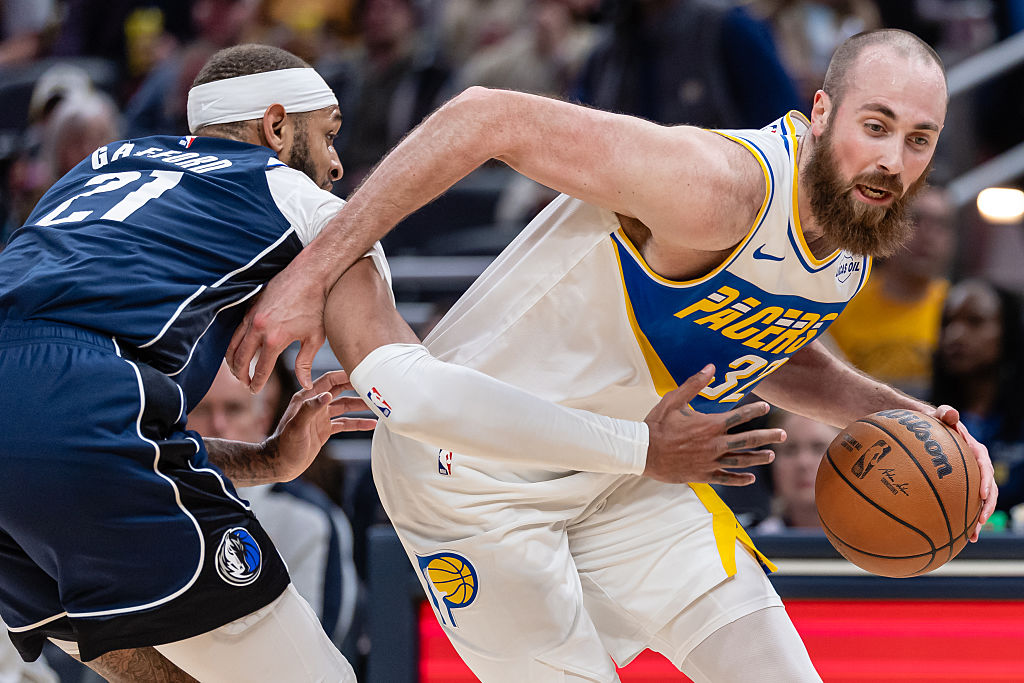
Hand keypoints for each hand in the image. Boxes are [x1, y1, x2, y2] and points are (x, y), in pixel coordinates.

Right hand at [226, 258, 328, 393]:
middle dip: (240, 375)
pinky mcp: (250, 306)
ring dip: (233, 360)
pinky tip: (238, 349)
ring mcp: (251, 316)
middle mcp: (258, 329)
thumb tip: (305, 384)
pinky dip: (234, 343)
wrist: (310, 275)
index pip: (260, 370)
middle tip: (244, 384)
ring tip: (237, 371)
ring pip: (233, 344)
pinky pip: (236, 330)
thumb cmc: (316, 306)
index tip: (255, 391)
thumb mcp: (315, 338)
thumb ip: (305, 364)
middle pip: (240, 359)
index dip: (256, 383)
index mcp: (274, 340)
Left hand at [262, 370, 375, 481]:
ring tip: (379, 405)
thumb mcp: (297, 427)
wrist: (280, 465)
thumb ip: (310, 409)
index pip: (329, 380)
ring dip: (360, 406)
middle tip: (375, 385)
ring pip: (345, 407)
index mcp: (307, 398)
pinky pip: (344, 423)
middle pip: (340, 390)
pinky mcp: (325, 430)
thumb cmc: (285, 445)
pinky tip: (371, 424)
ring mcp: (321, 417)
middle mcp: (315, 404)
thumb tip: (328, 395)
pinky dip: (357, 423)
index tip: (363, 372)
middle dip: (357, 387)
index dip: (345, 375)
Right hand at [643, 365, 783, 484]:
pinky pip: (726, 478)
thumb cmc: (656, 424)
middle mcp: (715, 444)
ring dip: (758, 458)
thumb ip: (694, 384)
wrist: (642, 451)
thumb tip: (710, 366)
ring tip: (771, 455)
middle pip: (748, 440)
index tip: (766, 407)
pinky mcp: (703, 474)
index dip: (755, 410)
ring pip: (741, 460)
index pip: (740, 416)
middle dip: (768, 437)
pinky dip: (739, 478)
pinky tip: (750, 478)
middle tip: (783, 435)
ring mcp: (710, 461)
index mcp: (710, 424)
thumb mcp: (673, 399)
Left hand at [932, 404, 996, 541]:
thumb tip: (950, 412)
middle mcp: (977, 466)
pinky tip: (960, 536)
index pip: (985, 467)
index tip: (982, 496)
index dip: (987, 482)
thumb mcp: (938, 415)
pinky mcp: (961, 487)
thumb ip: (945, 413)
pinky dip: (965, 518)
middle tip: (979, 520)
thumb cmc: (932, 423)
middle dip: (986, 506)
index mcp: (976, 451)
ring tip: (973, 535)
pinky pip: (966, 504)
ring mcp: (970, 478)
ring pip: (980, 501)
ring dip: (979, 518)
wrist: (927, 430)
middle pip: (988, 488)